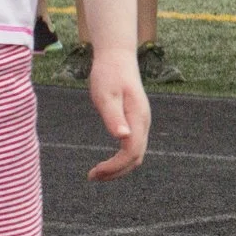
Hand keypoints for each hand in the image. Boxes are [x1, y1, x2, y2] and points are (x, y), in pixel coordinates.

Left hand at [86, 51, 148, 180]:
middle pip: (136, 157)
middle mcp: (143, 123)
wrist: (117, 58)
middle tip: (92, 177)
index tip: (94, 172)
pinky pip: (133, 147)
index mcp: (138, 118)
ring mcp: (141, 122)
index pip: (132, 152)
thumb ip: (114, 117)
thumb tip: (122, 137)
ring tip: (96, 172)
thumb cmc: (109, 75)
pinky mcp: (136, 121)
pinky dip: (120, 159)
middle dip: (116, 172)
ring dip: (118, 167)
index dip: (114, 167)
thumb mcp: (106, 95)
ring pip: (136, 154)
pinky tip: (106, 160)